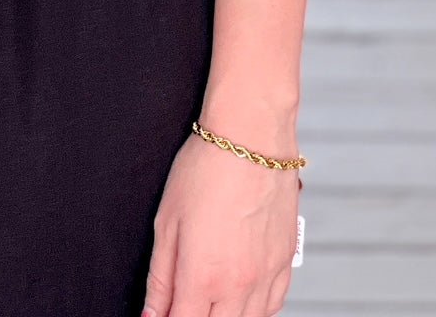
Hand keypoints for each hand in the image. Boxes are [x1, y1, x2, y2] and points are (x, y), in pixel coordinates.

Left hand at [141, 132, 300, 316]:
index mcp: (202, 276)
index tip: (159, 315)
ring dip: (225, 316)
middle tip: (184, 301)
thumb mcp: (167, 221)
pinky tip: (241, 298)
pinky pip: (273, 306)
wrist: (251, 136)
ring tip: (209, 299)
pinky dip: (255, 310)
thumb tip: (150, 314)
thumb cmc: (206, 168)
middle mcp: (238, 285)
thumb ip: (160, 277)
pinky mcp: (285, 262)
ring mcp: (266, 276)